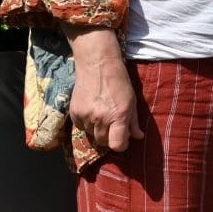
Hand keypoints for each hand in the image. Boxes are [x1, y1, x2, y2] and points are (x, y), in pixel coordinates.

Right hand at [65, 28, 141, 150]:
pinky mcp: (74, 112)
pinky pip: (80, 127)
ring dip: (97, 130)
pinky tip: (92, 112)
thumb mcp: (132, 101)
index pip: (117, 144)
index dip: (121, 146)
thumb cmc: (119, 83)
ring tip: (102, 115)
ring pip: (91, 135)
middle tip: (113, 126)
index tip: (123, 141)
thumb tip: (138, 137)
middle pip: (103, 142)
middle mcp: (101, 118)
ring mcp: (86, 116)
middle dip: (109, 138)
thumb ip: (134, 121)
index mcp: (118, 115)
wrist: (98, 66)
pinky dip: (86, 124)